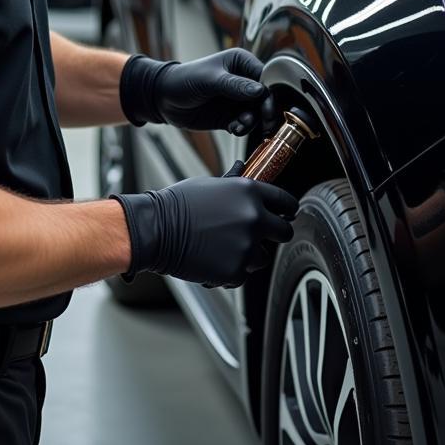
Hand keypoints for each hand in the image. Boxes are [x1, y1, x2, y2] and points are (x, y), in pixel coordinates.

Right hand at [111, 165, 296, 287]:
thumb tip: (242, 171)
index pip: (285, 201)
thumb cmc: (178, 204)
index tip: (286, 214)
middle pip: (284, 231)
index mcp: (249, 192)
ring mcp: (246, 246)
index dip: (287, 208)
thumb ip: (234, 185)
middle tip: (257, 235)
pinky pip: (243, 273)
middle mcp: (253, 218)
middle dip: (274, 233)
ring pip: (263, 256)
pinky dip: (231, 269)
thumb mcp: (210, 185)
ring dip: (249, 254)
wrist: (156, 229)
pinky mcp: (236, 269)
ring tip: (223, 246)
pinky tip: (212, 258)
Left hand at [120, 49, 273, 133]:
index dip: (269, 94)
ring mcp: (237, 99)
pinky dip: (242, 128)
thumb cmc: (185, 80)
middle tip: (263, 125)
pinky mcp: (230, 116)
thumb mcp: (210, 80)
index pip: (264, 78)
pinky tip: (233, 129)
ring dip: (251, 122)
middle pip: (264, 98)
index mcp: (241, 63)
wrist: (163, 98)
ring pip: (256, 113)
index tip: (267, 109)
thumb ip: (235, 86)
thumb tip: (260, 91)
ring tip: (239, 126)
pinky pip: (244, 124)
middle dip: (263, 112)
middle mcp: (243, 81)